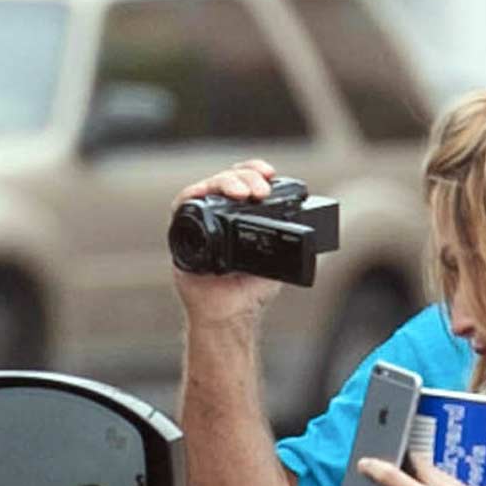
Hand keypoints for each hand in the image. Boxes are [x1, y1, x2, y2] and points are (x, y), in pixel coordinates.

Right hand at [170, 159, 289, 326]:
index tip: (270, 174)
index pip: (247, 181)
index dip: (256, 171)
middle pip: (228, 178)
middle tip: (260, 190)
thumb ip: (282, 241)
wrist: (229, 314)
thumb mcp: (275, 261)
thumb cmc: (250, 291)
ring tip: (242, 192)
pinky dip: (195, 194)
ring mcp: (201, 219)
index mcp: (242, 216)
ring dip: (225, 182)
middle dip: (246, 177)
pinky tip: (207, 195)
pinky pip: (183, 203)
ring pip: (208, 185)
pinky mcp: (182, 229)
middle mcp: (221, 213)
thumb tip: (302, 226)